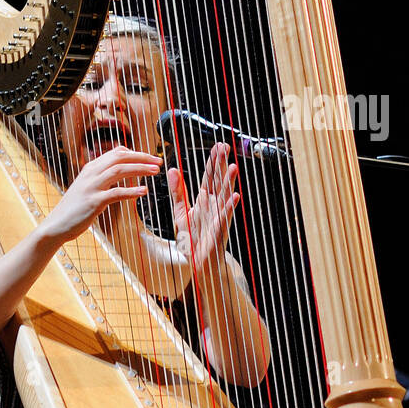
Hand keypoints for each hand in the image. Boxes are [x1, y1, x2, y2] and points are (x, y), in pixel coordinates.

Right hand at [40, 146, 161, 243]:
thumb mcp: (87, 187)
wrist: (55, 225)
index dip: (136, 153)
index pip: (116, 152)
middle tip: (158, 161)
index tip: (150, 158)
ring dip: (140, 169)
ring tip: (155, 172)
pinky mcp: (93, 202)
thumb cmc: (74, 208)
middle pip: (120, 157)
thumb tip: (118, 169)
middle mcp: (91, 174)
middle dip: (142, 157)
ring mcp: (91, 187)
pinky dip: (131, 191)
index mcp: (91, 168)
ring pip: (119, 170)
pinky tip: (143, 192)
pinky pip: (116, 193)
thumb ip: (101, 177)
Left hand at [166, 143, 239, 276]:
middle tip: (225, 147)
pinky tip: (235, 196)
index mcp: (205, 199)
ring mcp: (218, 216)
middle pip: (218, 181)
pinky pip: (225, 216)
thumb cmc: (193, 238)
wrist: (199, 262)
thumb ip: (177, 191)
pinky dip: (229, 206)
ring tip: (233, 167)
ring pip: (224, 196)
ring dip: (229, 182)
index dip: (213, 162)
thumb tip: (172, 169)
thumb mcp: (180, 212)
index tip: (217, 146)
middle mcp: (214, 205)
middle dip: (221, 164)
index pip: (209, 177)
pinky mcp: (219, 229)